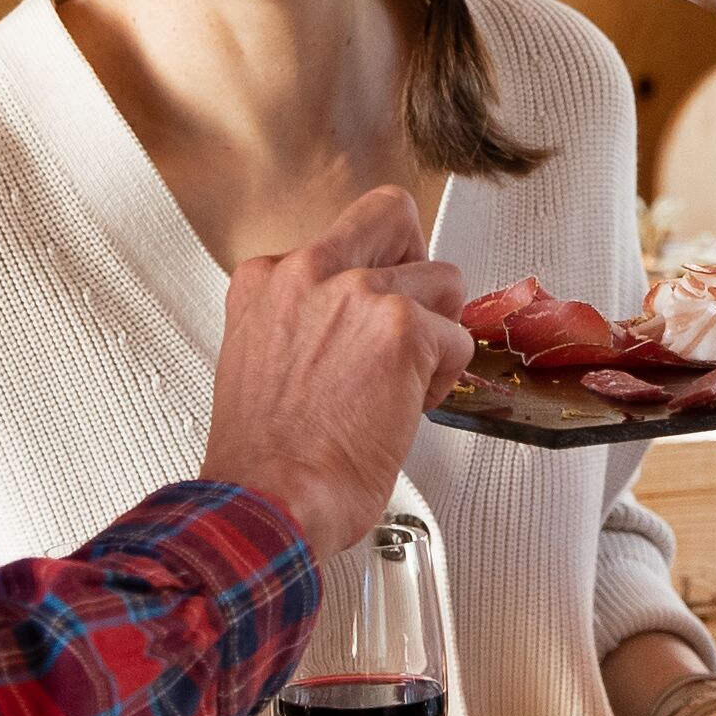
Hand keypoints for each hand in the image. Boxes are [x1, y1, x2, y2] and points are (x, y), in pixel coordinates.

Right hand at [195, 186, 474, 576]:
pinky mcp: (400, 329)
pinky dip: (447, 377)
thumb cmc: (264, 459)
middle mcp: (307, 273)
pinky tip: (410, 406)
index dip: (365, 284)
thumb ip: (302, 322)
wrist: (268, 502)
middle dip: (416, 262)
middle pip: (391, 214)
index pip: (339, 241)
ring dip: (436, 333)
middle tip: (413, 316)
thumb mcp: (258, 361)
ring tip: (406, 380)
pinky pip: (458, 338)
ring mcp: (355, 294)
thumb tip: (348, 326)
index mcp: (266, 281)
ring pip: (443, 279)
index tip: (364, 324)